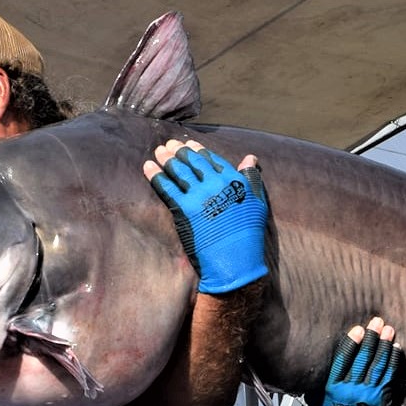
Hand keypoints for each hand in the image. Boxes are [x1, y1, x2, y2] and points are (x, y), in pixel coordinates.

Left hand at [144, 140, 268, 293]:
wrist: (236, 261)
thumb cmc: (249, 235)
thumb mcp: (258, 203)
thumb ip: (252, 178)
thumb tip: (250, 157)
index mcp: (234, 181)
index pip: (212, 160)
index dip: (199, 150)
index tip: (189, 144)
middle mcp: (216, 184)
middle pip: (193, 162)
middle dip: (180, 151)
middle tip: (170, 144)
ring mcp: (199, 196)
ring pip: (179, 171)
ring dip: (166, 159)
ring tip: (158, 151)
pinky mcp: (184, 210)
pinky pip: (166, 188)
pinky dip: (156, 176)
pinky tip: (148, 167)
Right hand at [321, 317, 401, 405]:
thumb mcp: (323, 401)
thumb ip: (325, 382)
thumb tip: (316, 363)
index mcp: (334, 389)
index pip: (342, 360)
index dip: (351, 342)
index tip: (357, 329)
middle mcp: (351, 390)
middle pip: (363, 358)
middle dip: (371, 338)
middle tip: (377, 322)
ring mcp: (369, 394)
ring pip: (378, 364)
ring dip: (385, 345)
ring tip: (389, 330)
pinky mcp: (383, 398)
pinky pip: (389, 374)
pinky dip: (393, 360)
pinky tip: (396, 348)